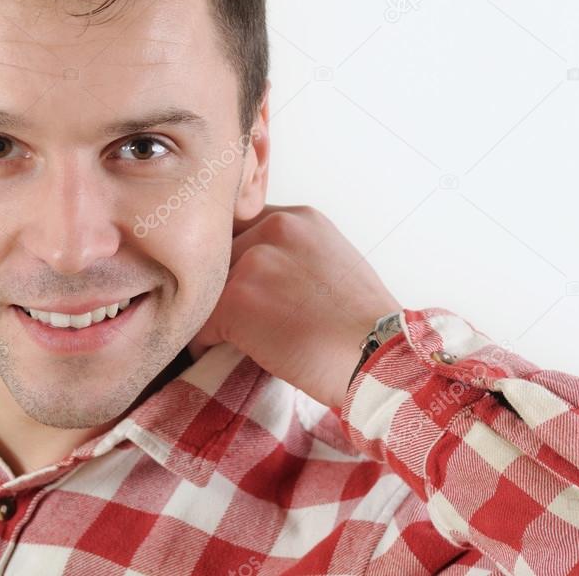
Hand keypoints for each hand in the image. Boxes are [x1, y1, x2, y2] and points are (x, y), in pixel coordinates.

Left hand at [187, 205, 401, 408]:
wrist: (379, 359)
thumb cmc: (364, 327)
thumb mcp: (332, 265)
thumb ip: (293, 255)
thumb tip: (257, 274)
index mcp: (299, 219)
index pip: (242, 227)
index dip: (236, 262)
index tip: (243, 290)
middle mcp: (274, 229)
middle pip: (219, 257)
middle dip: (222, 289)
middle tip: (237, 321)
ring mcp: (253, 261)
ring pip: (206, 290)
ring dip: (213, 316)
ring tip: (233, 339)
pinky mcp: (237, 299)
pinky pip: (200, 324)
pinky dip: (207, 345)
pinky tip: (229, 355)